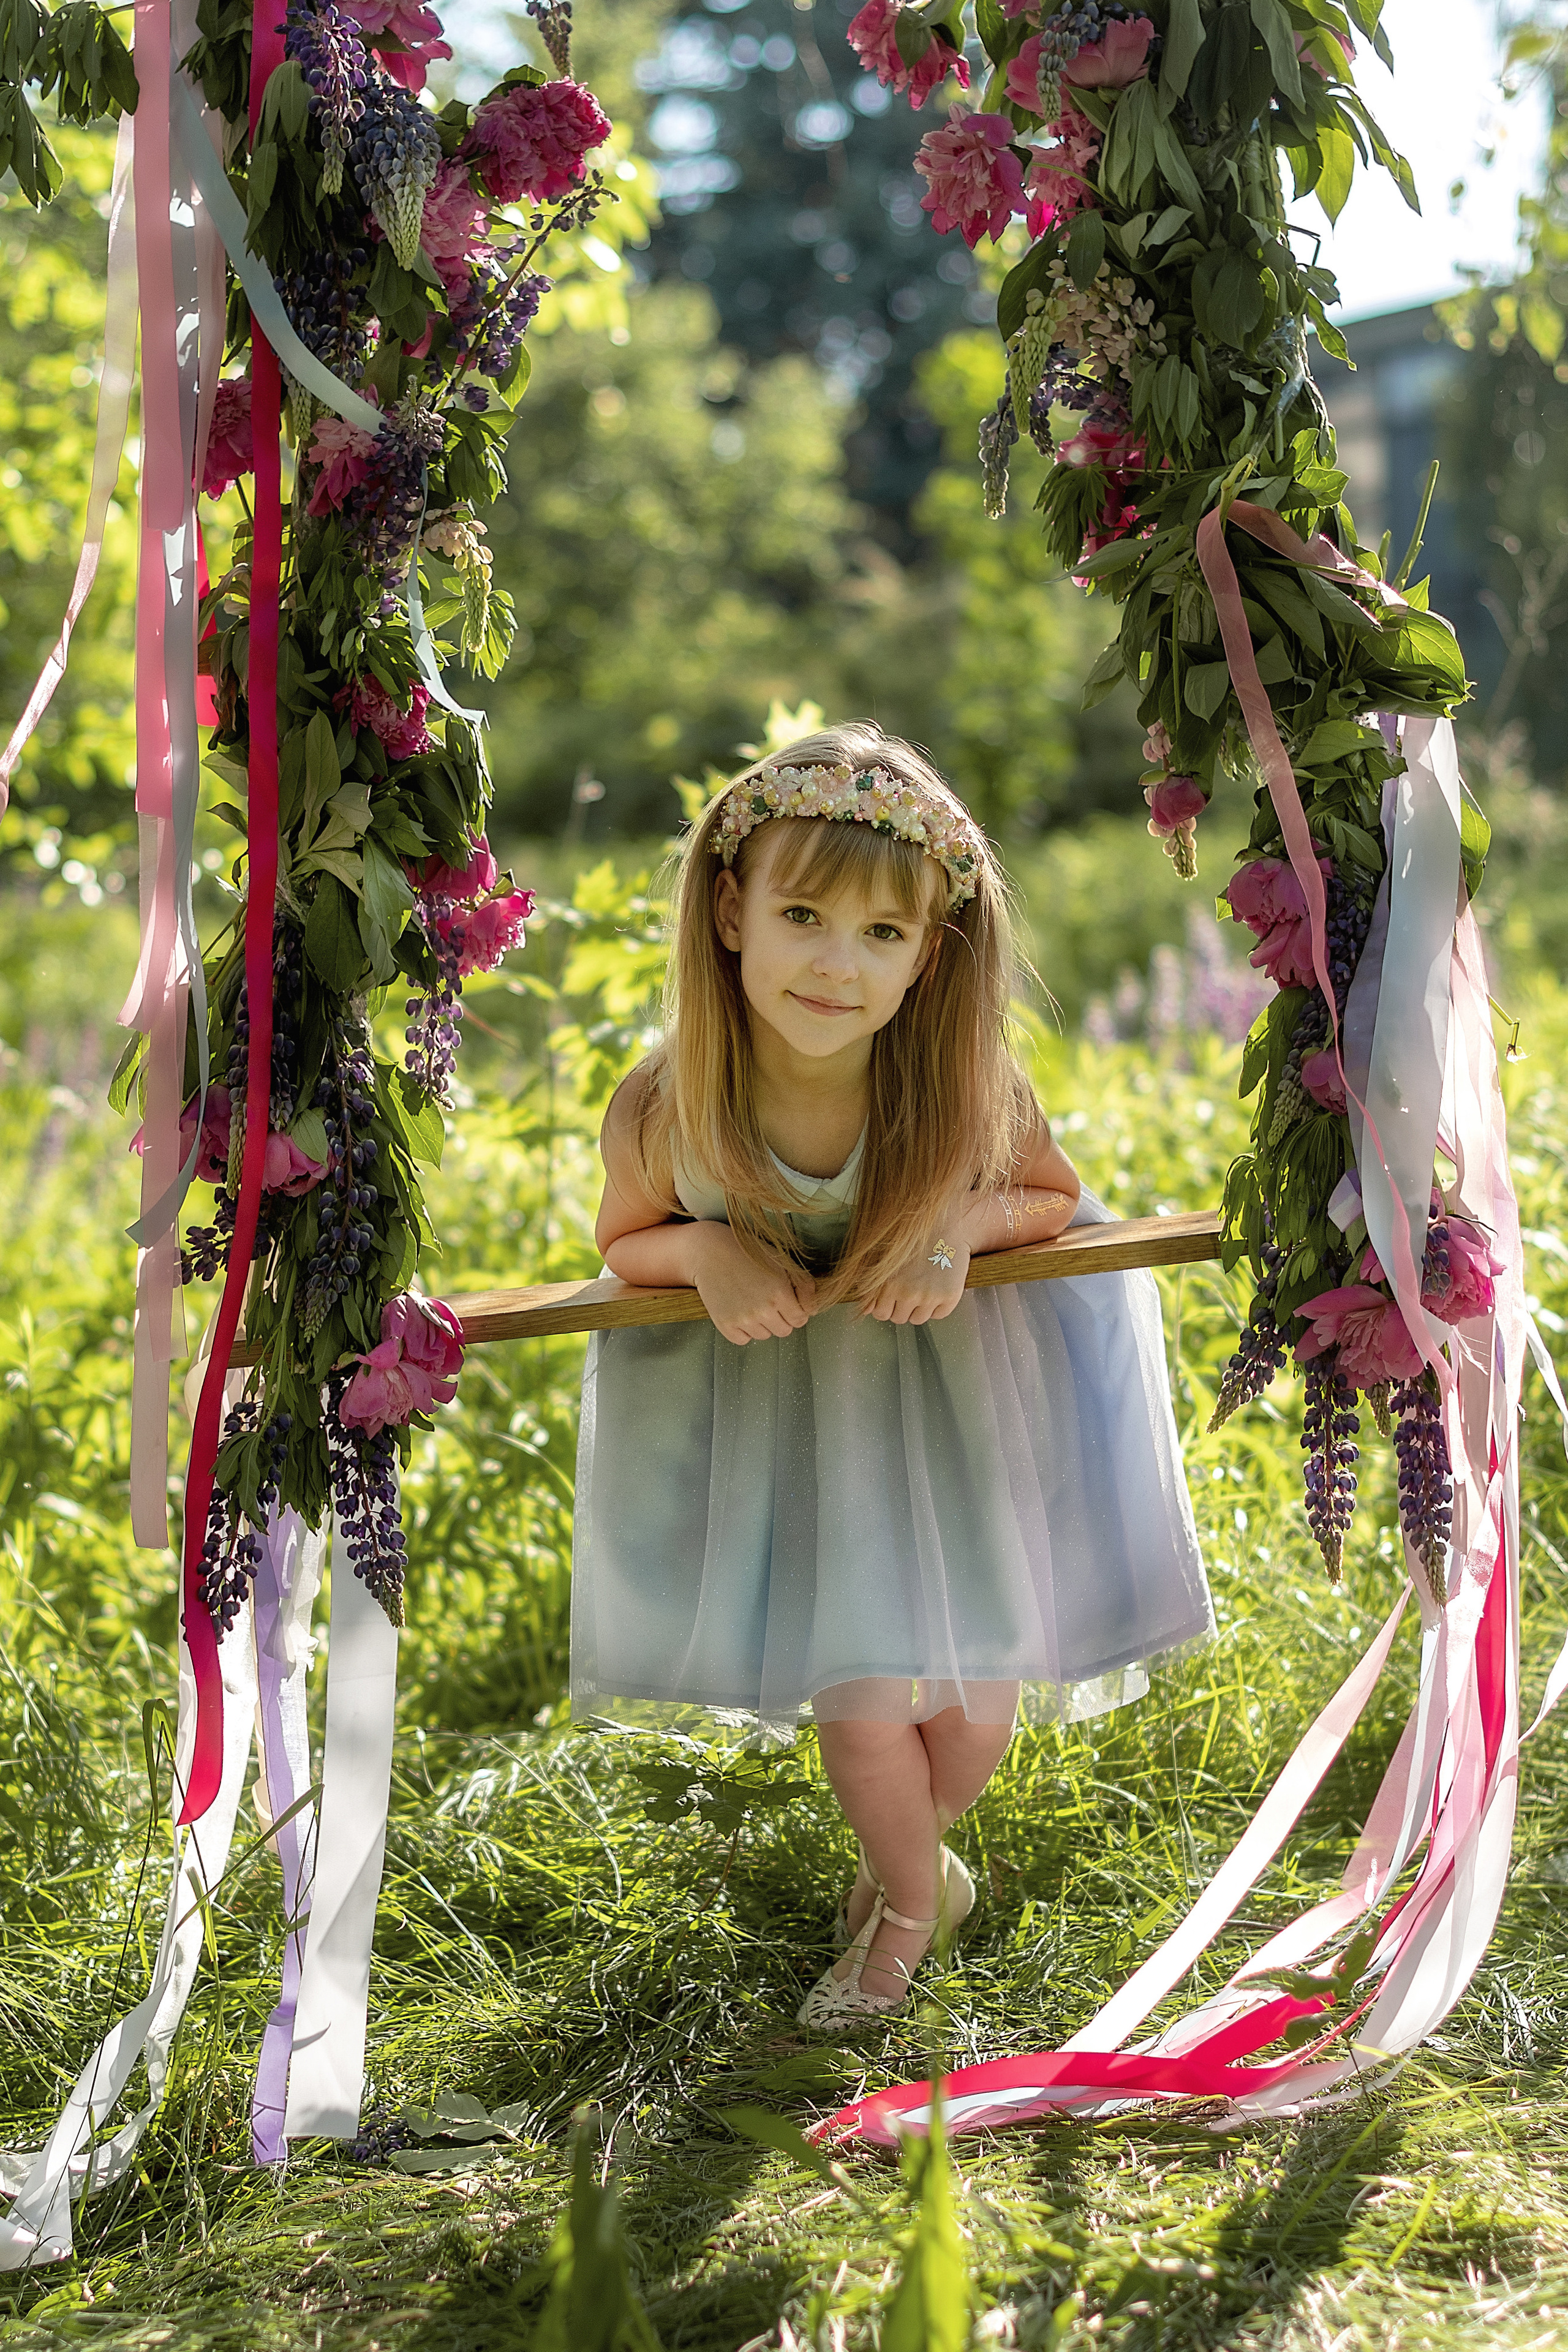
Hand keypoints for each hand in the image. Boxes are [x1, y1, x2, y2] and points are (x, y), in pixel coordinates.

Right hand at [689, 1224, 816, 1345]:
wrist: (711, 1253)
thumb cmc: (749, 1254)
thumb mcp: (783, 1262)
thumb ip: (805, 1286)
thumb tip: (813, 1310)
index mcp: (780, 1294)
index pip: (800, 1320)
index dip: (797, 1311)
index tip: (787, 1301)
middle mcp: (762, 1310)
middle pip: (784, 1331)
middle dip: (781, 1318)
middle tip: (769, 1300)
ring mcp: (743, 1319)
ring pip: (764, 1336)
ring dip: (762, 1324)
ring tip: (752, 1301)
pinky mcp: (726, 1325)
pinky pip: (744, 1340)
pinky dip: (744, 1330)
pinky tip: (740, 1310)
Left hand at [858, 1233, 969, 1325]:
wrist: (945, 1225)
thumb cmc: (913, 1237)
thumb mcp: (883, 1256)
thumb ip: (871, 1286)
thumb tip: (865, 1311)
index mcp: (889, 1284)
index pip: (881, 1314)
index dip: (886, 1306)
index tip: (893, 1297)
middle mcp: (908, 1294)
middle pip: (899, 1318)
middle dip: (901, 1307)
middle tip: (910, 1289)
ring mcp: (930, 1296)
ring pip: (918, 1320)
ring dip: (919, 1309)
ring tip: (923, 1288)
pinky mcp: (950, 1296)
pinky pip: (939, 1315)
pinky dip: (938, 1307)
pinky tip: (937, 1288)